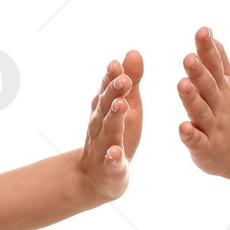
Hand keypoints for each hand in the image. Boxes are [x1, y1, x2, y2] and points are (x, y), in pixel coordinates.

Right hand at [78, 51, 142, 199]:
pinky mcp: (111, 168)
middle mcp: (101, 124)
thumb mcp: (127, 106)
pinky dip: (113, 157)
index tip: (117, 64)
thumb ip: (131, 80)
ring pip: (109, 130)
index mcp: (106, 108)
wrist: (96, 178)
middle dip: (113, 92)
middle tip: (123, 78)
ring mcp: (104, 146)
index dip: (111, 77)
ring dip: (114, 117)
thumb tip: (133, 51)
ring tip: (121, 105)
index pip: (107, 89)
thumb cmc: (116, 135)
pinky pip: (111, 162)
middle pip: (106, 106)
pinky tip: (116, 152)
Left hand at [177, 26, 229, 178]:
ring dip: (192, 99)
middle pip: (208, 86)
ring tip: (182, 84)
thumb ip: (219, 61)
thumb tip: (210, 33)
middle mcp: (219, 105)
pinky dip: (190, 134)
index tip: (202, 31)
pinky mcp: (206, 148)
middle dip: (199, 72)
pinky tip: (183, 127)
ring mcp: (213, 127)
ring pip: (201, 111)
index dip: (207, 48)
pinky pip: (197, 141)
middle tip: (188, 58)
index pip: (215, 65)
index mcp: (223, 87)